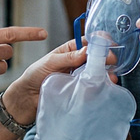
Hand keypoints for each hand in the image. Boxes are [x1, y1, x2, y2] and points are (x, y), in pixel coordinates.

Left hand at [1, 36, 125, 124]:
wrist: (27, 97)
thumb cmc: (35, 75)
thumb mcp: (50, 62)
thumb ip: (68, 57)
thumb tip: (86, 51)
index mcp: (71, 50)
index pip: (89, 42)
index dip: (100, 42)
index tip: (109, 44)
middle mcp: (77, 62)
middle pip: (96, 58)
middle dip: (106, 58)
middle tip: (111, 61)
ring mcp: (79, 77)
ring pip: (97, 73)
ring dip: (105, 74)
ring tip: (110, 77)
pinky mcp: (79, 91)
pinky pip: (92, 88)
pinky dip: (99, 87)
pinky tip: (102, 87)